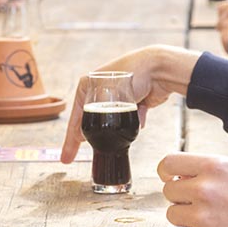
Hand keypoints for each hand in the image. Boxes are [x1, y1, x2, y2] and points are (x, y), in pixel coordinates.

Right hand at [60, 46, 200, 162]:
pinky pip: (130, 118)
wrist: (160, 69)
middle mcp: (100, 89)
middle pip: (93, 121)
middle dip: (96, 134)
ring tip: (125, 126)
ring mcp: (118, 94)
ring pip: (113, 121)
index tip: (67, 157)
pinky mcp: (134, 100)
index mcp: (88, 84)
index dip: (70, 140)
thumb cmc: (132, 74)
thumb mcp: (104, 95)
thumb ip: (92, 115)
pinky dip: (135, 119)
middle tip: (88, 152)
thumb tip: (81, 136)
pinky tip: (141, 115)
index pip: (76, 117)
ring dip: (120, 127)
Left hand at [159, 152, 227, 226]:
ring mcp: (204, 217)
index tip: (172, 180)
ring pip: (171, 215)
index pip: (168, 164)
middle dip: (182, 198)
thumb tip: (190, 171)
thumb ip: (217, 167)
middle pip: (168, 192)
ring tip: (208, 222)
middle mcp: (206, 189)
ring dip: (185, 219)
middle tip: (201, 205)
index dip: (167, 173)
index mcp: (216, 167)